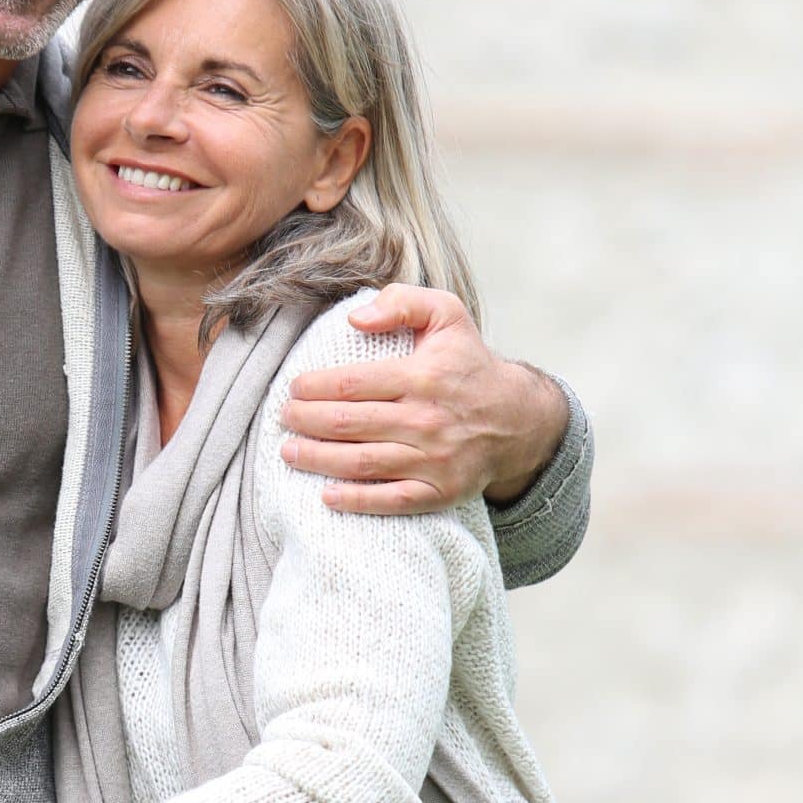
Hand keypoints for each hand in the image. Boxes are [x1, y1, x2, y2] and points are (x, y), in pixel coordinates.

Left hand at [280, 284, 568, 514]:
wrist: (519, 419)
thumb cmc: (469, 364)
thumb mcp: (447, 314)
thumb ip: (402, 302)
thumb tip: (355, 319)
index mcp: (422, 376)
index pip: (352, 384)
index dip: (314, 388)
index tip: (293, 389)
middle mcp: (427, 419)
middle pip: (348, 424)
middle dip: (305, 422)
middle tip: (283, 419)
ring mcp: (434, 459)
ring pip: (362, 462)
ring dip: (317, 459)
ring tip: (289, 452)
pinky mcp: (441, 491)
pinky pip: (392, 500)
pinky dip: (356, 501)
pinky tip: (326, 495)